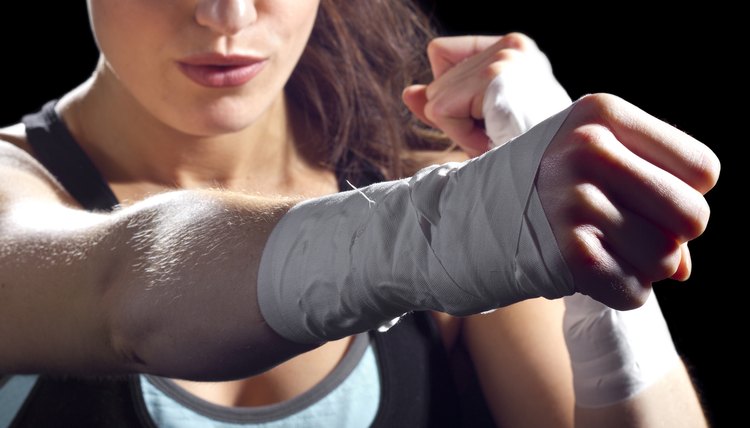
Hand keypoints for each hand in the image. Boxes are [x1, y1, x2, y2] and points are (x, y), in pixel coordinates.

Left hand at [403, 33, 569, 156]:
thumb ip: (441, 104)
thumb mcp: (477, 125)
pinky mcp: (494, 78)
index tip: (489, 118)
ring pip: (435, 97)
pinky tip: (495, 139)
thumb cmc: (523, 156)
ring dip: (460, 130)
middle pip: (436, 80)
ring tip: (500, 137)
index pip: (441, 54)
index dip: (451, 95)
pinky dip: (461, 136)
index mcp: (514, 49)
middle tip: (499, 134)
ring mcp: (504, 58)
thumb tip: (409, 92)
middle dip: (457, 118)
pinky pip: (442, 110)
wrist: (555, 177)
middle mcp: (512, 45)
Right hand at [538, 93, 719, 308]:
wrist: (468, 217)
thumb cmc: (546, 187)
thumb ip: (653, 198)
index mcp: (601, 112)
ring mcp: (575, 201)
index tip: (640, 198)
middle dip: (672, 237)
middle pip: (694, 216)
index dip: (682, 192)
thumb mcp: (592, 158)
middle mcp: (589, 149)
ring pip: (668, 261)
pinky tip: (587, 271)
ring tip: (602, 250)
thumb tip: (684, 268)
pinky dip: (618, 291)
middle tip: (629, 232)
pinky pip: (634, 291)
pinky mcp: (567, 252)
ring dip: (642, 268)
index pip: (703, 169)